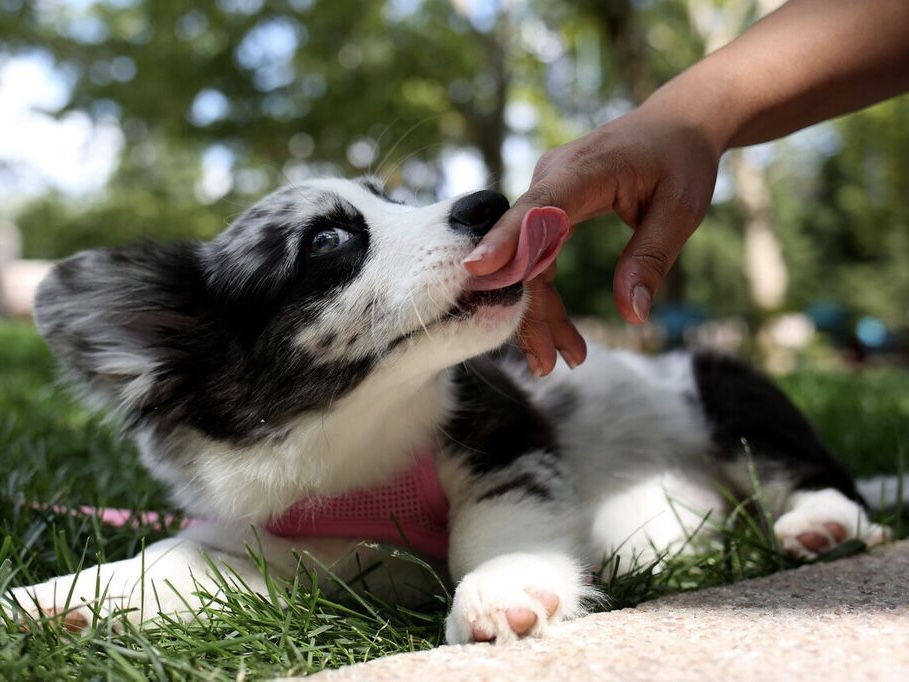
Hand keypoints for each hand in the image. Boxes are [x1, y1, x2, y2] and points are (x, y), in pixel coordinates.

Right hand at [464, 104, 721, 375]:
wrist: (678, 122)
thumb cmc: (682, 160)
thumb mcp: (682, 210)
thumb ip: (651, 258)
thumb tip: (631, 314)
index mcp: (586, 170)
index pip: (538, 209)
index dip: (507, 241)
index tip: (478, 271)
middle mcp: (554, 178)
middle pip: (527, 250)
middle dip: (531, 309)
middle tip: (547, 365)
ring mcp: (548, 192)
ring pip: (530, 261)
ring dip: (540, 312)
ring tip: (563, 361)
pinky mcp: (552, 207)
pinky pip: (539, 256)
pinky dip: (548, 295)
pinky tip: (563, 334)